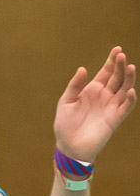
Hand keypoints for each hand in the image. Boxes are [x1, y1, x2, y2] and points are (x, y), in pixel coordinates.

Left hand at [54, 47, 136, 162]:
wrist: (69, 146)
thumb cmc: (65, 124)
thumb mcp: (66, 102)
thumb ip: (75, 86)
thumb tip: (82, 68)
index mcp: (92, 90)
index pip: (106, 72)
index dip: (112, 61)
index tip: (117, 49)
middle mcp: (104, 96)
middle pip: (116, 78)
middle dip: (120, 66)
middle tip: (122, 56)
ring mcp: (111, 107)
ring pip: (124, 90)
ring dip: (128, 79)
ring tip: (129, 67)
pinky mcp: (114, 119)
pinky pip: (125, 108)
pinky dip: (130, 100)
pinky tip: (130, 91)